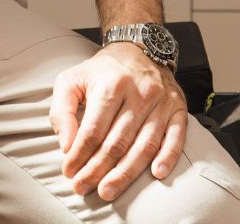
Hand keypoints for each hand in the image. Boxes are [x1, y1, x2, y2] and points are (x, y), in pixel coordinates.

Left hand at [50, 42, 186, 202]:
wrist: (138, 49)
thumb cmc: (101, 72)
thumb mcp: (71, 80)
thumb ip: (61, 110)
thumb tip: (66, 145)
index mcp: (111, 84)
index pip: (93, 130)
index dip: (79, 155)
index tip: (69, 172)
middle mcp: (139, 93)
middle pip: (117, 142)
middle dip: (98, 170)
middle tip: (83, 188)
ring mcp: (161, 102)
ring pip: (144, 145)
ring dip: (126, 173)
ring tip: (108, 191)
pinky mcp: (178, 108)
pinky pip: (176, 137)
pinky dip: (168, 156)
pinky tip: (157, 174)